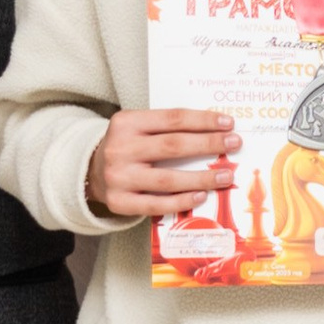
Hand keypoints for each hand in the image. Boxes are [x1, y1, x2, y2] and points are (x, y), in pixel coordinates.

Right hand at [88, 107, 239, 217]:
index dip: (203, 120)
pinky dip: (181, 201)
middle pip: (173, 146)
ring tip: (226, 175)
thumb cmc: (126, 147)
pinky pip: (156, 204)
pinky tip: (201, 196)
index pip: (172, 119)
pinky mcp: (119, 202)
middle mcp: (120, 148)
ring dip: (201, 177)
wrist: (88, 171)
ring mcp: (119, 177)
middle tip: (235, 144)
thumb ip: (166, 129)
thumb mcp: (137, 127)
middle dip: (209, 144)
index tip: (228, 123)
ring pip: (167, 179)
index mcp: (127, 122)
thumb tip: (214, 133)